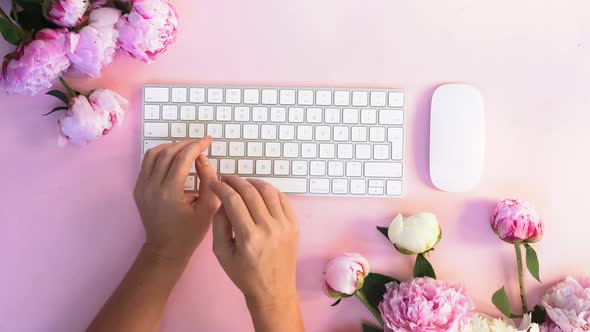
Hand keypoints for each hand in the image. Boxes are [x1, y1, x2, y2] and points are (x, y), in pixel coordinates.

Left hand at [133, 137, 219, 260]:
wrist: (165, 249)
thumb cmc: (190, 232)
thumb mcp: (208, 208)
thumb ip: (208, 180)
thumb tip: (202, 157)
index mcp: (169, 193)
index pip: (182, 158)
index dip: (196, 146)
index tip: (208, 140)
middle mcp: (151, 187)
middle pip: (167, 153)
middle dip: (185, 144)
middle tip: (200, 143)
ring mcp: (141, 187)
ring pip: (153, 154)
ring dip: (171, 146)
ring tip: (187, 147)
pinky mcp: (138, 189)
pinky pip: (147, 163)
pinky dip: (160, 155)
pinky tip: (173, 156)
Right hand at [210, 176, 299, 305]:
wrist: (273, 290)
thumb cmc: (244, 274)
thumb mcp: (222, 253)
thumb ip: (219, 224)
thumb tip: (223, 200)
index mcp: (249, 237)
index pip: (233, 200)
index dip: (221, 188)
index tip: (215, 184)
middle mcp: (269, 228)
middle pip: (251, 192)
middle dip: (235, 181)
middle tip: (226, 179)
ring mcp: (285, 225)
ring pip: (268, 191)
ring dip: (252, 182)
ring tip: (242, 184)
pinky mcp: (294, 225)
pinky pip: (282, 199)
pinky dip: (269, 191)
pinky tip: (259, 192)